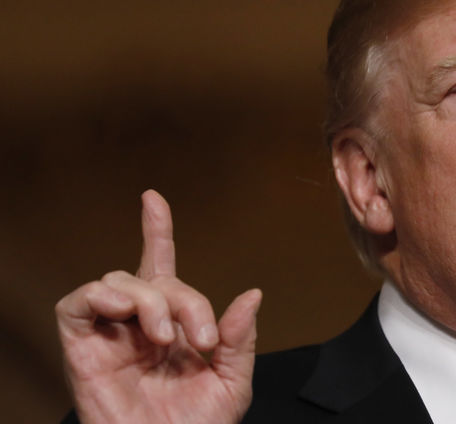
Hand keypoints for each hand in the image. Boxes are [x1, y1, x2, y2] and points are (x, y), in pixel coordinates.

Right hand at [55, 190, 261, 423]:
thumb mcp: (231, 383)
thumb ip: (239, 339)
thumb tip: (252, 294)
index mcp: (173, 328)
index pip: (161, 269)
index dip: (156, 232)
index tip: (152, 199)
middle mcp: (139, 326)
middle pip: (154, 277)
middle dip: (184, 297)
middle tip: (201, 338)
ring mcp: (109, 337)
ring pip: (118, 281)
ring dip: (150, 299)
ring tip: (165, 335)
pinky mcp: (81, 351)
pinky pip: (76, 304)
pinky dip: (102, 296)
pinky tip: (127, 313)